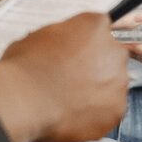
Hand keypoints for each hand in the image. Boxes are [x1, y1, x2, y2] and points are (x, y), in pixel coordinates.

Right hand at [0, 14, 128, 141]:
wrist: (23, 101)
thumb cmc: (24, 68)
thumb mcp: (38, 37)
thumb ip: (61, 39)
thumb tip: (59, 46)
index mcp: (95, 26)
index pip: (99, 30)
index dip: (84, 44)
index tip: (74, 54)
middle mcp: (113, 51)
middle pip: (110, 58)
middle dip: (94, 68)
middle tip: (70, 79)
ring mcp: (118, 82)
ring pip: (111, 87)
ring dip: (96, 92)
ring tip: (68, 100)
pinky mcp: (116, 111)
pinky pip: (108, 113)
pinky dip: (94, 115)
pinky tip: (73, 114)